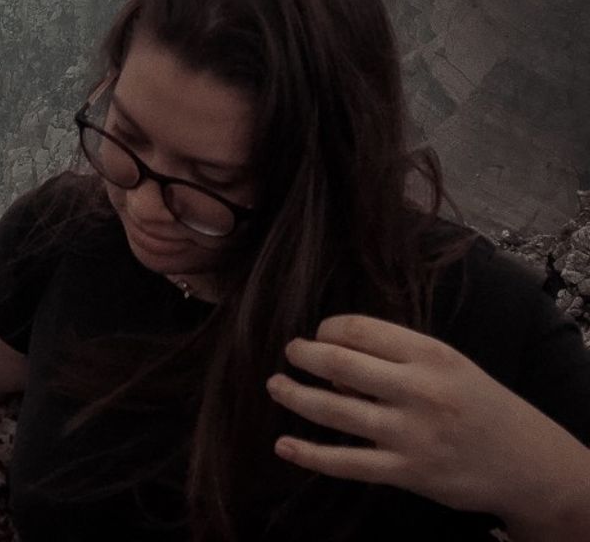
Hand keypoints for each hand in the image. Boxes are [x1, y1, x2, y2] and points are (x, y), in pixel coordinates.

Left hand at [265, 314, 585, 525]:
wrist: (525, 460)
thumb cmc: (476, 401)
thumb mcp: (446, 363)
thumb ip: (395, 355)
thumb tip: (335, 360)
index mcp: (429, 354)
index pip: (359, 329)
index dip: (327, 328)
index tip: (318, 334)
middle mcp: (418, 391)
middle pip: (339, 364)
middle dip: (303, 355)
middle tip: (290, 352)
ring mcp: (410, 435)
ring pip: (335, 411)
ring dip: (296, 395)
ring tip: (275, 385)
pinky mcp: (406, 473)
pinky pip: (347, 463)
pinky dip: (310, 455)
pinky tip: (284, 445)